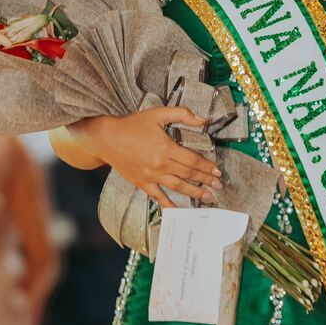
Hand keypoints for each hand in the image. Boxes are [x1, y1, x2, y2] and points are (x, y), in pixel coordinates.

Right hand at [71, 108, 221, 209]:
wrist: (106, 139)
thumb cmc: (132, 125)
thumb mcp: (157, 114)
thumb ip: (182, 114)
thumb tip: (203, 120)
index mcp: (166, 148)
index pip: (192, 160)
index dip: (207, 167)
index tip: (217, 172)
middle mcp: (160, 164)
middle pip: (188, 174)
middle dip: (205, 181)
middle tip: (218, 187)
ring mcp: (151, 176)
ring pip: (177, 187)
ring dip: (194, 193)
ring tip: (208, 198)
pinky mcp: (142, 183)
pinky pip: (158, 197)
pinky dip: (169, 205)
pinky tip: (179, 210)